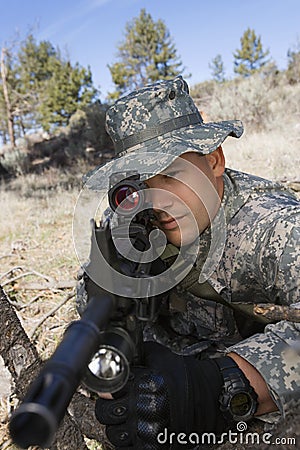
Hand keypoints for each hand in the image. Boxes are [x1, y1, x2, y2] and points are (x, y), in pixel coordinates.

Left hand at [95, 342, 225, 448]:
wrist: (214, 399)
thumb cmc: (188, 377)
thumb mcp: (163, 356)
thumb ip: (139, 354)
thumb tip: (120, 354)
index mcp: (146, 384)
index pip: (109, 389)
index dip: (107, 388)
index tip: (110, 389)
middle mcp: (146, 408)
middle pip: (105, 413)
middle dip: (109, 407)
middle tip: (119, 403)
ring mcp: (150, 431)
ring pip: (113, 434)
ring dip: (118, 426)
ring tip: (130, 418)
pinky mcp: (155, 448)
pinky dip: (129, 442)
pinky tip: (137, 431)